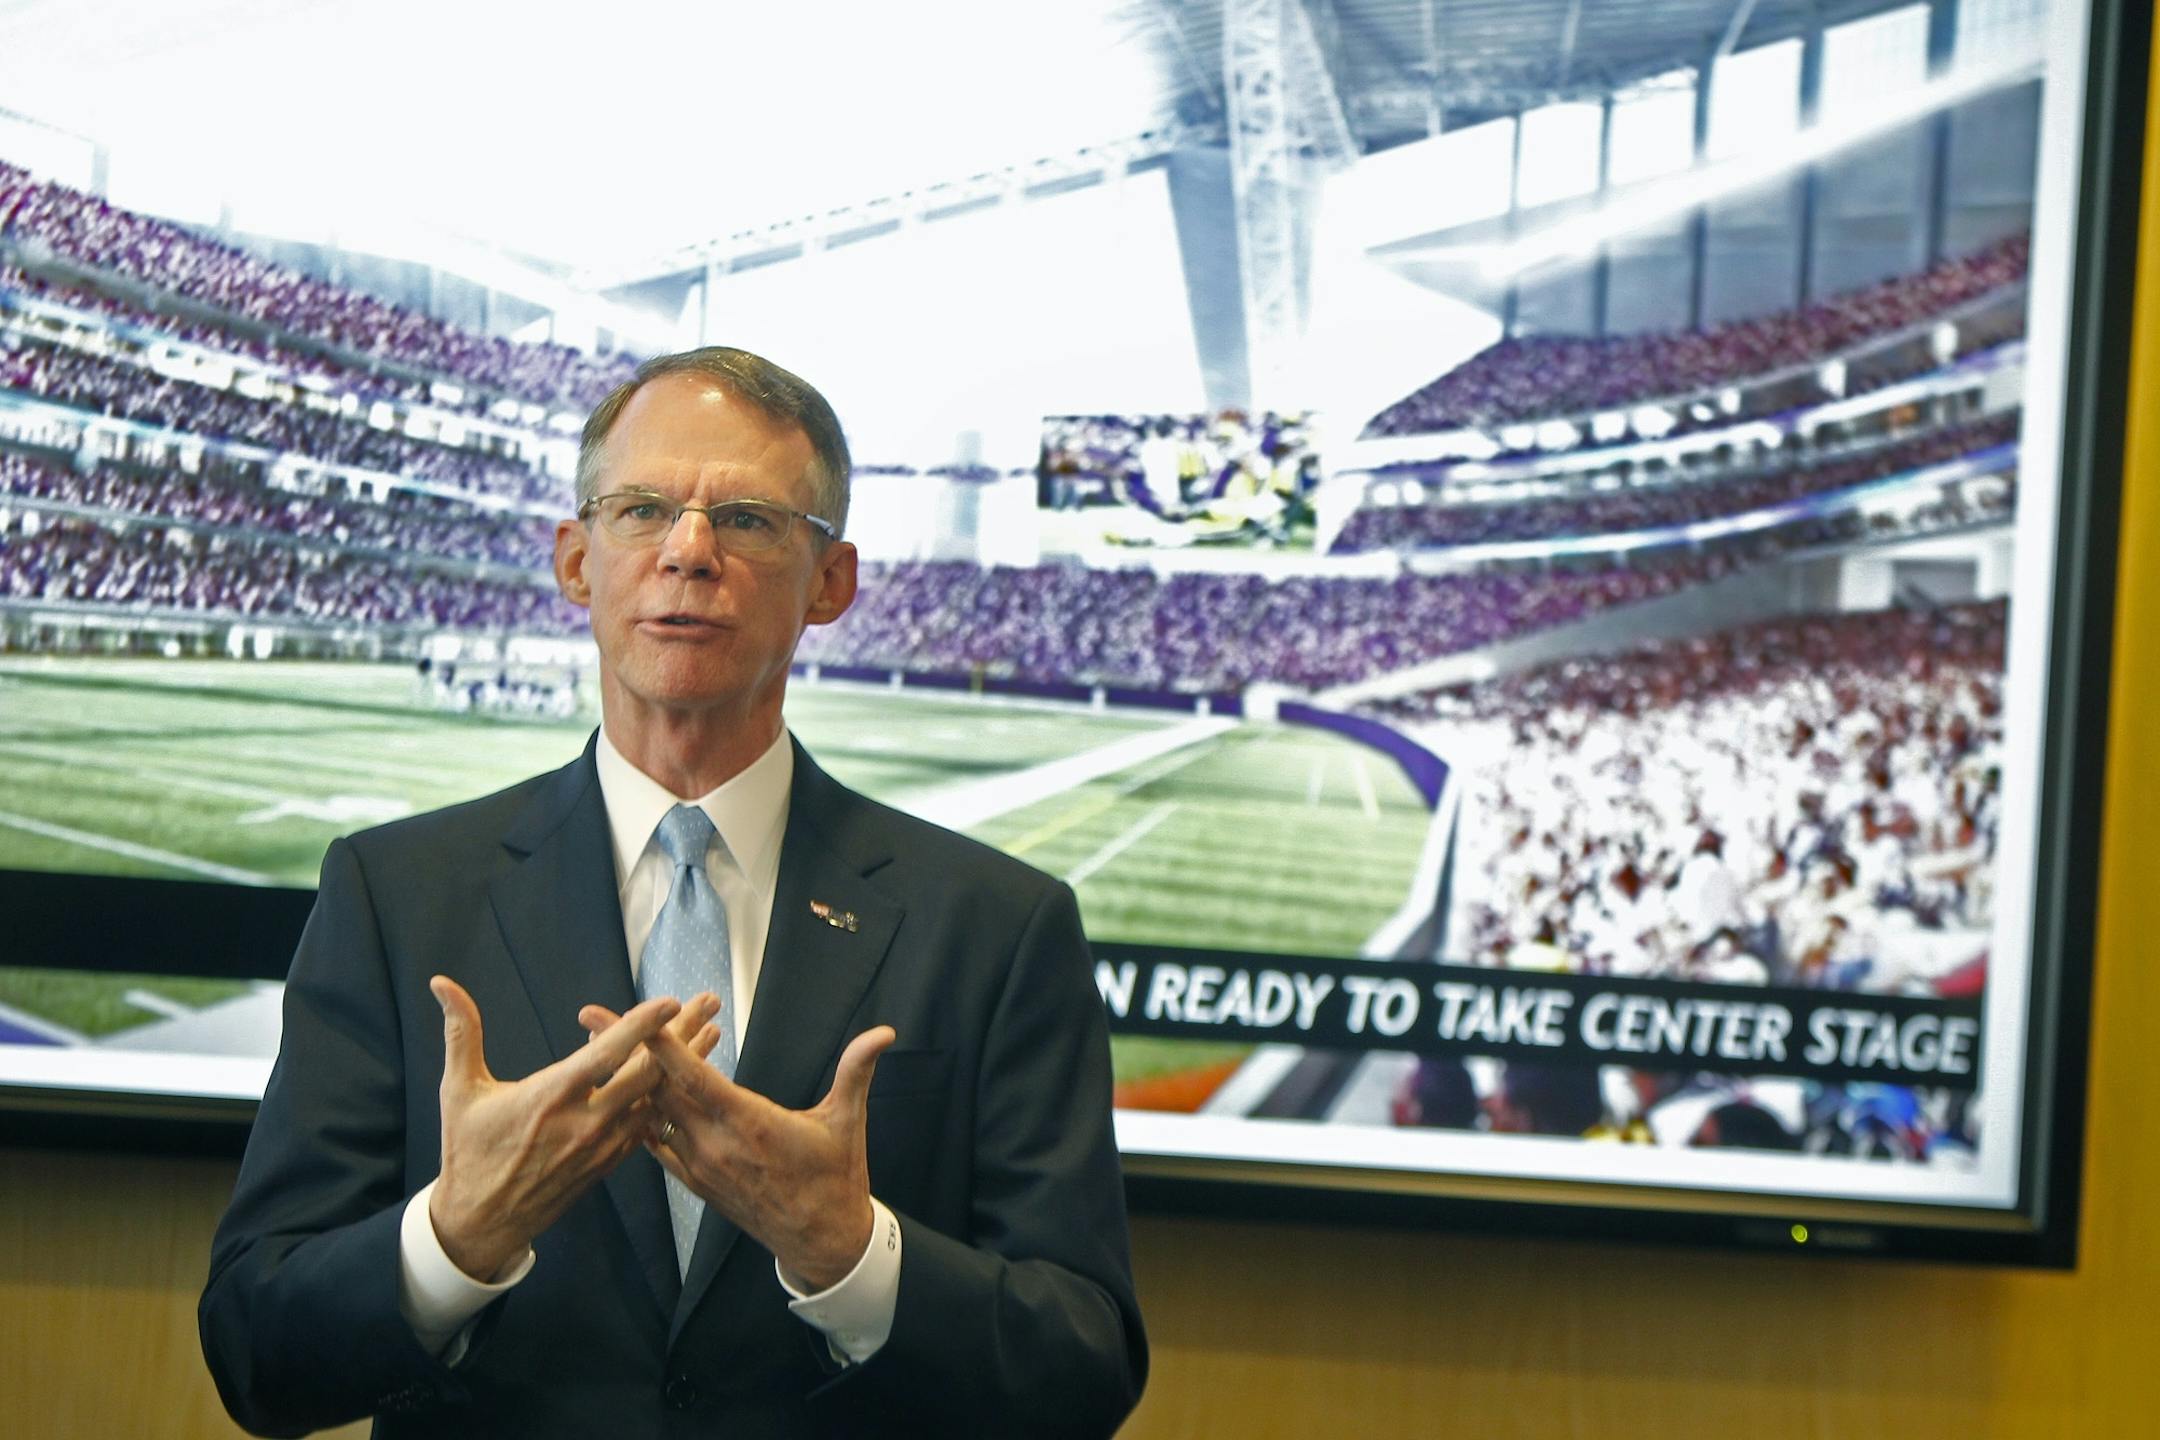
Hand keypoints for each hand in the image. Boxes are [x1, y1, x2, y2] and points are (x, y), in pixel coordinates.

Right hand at [425, 976, 690, 1280]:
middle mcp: (585, 1121)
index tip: (670, 1001)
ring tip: (714, 1032)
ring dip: (685, 1064)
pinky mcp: (608, 1162)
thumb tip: (441, 984)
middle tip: (711, 1002)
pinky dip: (668, 1097)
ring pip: (656, 1098)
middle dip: (684, 1034)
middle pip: (648, 1072)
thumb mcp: (459, 1090)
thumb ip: (460, 1033)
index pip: (607, 1054)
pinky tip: (687, 1078)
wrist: (481, 1219)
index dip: (641, 1026)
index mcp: (552, 1096)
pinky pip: (648, 1125)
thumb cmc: (468, 1149)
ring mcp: (602, 1145)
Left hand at [581, 1000, 894, 1289]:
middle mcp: (715, 1144)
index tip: (629, 1015)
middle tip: (588, 1017)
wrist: (821, 1241)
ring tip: (597, 1049)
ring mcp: (701, 1165)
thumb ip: (856, 1071)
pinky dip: (641, 1116)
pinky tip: (625, 1097)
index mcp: (749, 1122)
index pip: (693, 1075)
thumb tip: (885, 1032)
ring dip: (626, 1081)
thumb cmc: (835, 1177)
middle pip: (657, 1089)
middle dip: (623, 1051)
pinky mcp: (697, 1182)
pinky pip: (658, 1144)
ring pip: (653, 1115)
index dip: (659, 1042)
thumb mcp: (847, 1122)